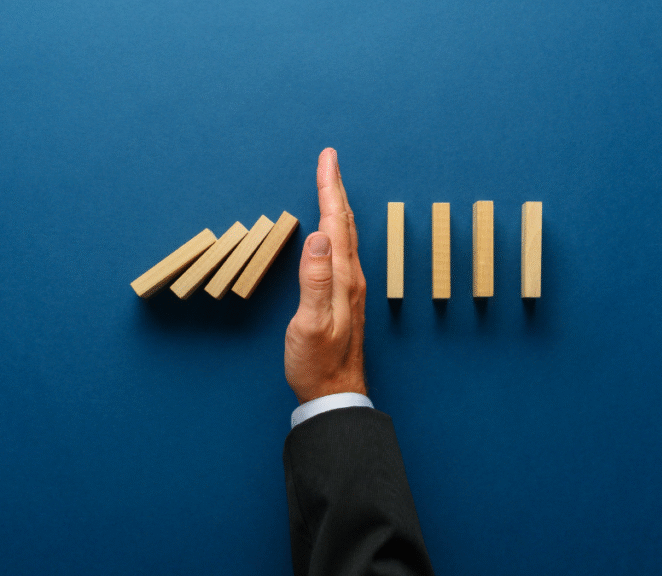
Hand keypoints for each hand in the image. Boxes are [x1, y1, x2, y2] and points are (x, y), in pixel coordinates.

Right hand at [284, 148, 367, 403]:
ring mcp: (349, 287)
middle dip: (334, 188)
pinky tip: (333, 231)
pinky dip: (336, 229)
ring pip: (344, 235)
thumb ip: (314, 280)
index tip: (327, 159)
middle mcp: (350, 278)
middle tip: (328, 160)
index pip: (334, 223)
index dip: (329, 188)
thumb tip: (318, 236)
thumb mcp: (311, 323)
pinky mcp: (344, 297)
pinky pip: (342, 251)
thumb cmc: (317, 362)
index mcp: (342, 278)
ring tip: (330, 185)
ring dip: (336, 206)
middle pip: (343, 223)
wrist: (334, 393)